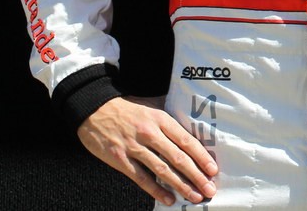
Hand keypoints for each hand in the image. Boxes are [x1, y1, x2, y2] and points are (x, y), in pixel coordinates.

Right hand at [77, 94, 218, 205]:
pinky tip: (168, 199)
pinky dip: (156, 190)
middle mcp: (150, 133)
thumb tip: (192, 134)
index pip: (186, 140)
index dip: (201, 156)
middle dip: (196, 175)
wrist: (94, 108)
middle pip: (178, 158)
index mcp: (161, 119)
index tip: (213, 170)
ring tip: (194, 197)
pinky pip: (141, 178)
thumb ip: (169, 121)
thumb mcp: (151, 107)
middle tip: (209, 189)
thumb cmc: (127, 108)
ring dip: (180, 185)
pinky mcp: (119, 159)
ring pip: (162, 170)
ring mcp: (134, 147)